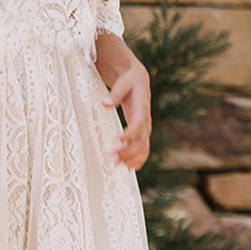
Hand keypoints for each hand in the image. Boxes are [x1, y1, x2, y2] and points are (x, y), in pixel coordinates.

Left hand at [102, 57, 151, 171]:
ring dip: (132, 159)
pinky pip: (143, 149)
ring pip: (143, 147)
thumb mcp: (122, 83)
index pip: (138, 124)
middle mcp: (146, 120)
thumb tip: (104, 103)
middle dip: (128, 151)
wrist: (139, 80)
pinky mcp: (142, 132)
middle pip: (141, 140)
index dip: (128, 135)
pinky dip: (138, 160)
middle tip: (112, 158)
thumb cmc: (128, 81)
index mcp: (141, 108)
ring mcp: (145, 127)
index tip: (115, 141)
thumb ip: (115, 95)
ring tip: (117, 166)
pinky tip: (128, 169)